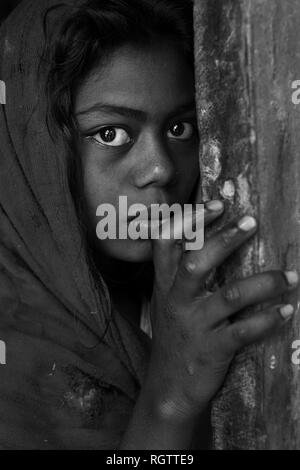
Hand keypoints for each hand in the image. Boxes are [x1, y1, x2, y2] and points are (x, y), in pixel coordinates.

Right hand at [146, 199, 298, 420]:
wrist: (168, 388)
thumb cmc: (174, 338)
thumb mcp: (166, 303)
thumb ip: (179, 276)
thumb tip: (209, 242)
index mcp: (165, 286)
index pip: (167, 244)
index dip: (190, 221)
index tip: (217, 204)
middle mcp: (176, 301)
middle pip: (196, 262)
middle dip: (224, 239)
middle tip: (252, 221)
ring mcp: (194, 326)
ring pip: (229, 296)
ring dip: (264, 283)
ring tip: (290, 275)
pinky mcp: (212, 350)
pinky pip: (244, 332)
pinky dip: (268, 319)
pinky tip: (286, 310)